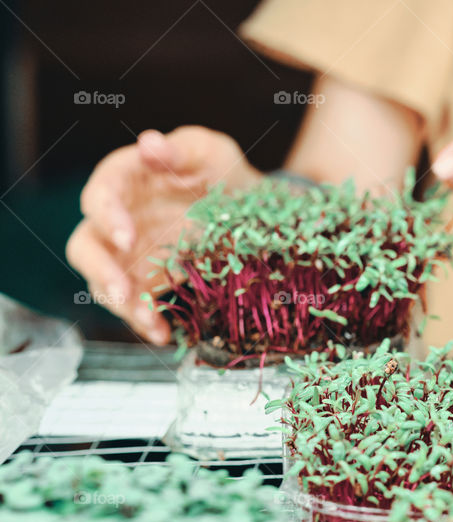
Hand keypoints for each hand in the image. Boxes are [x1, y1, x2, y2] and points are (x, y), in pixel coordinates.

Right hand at [66, 126, 260, 343]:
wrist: (251, 210)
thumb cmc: (223, 174)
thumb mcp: (211, 153)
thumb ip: (181, 149)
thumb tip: (149, 143)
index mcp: (127, 179)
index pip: (102, 192)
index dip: (108, 215)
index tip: (128, 237)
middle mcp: (118, 218)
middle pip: (86, 244)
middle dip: (101, 270)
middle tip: (124, 291)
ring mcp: (128, 254)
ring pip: (104, 282)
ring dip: (123, 305)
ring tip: (151, 321)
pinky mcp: (145, 281)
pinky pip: (134, 305)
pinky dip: (147, 321)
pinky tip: (165, 334)